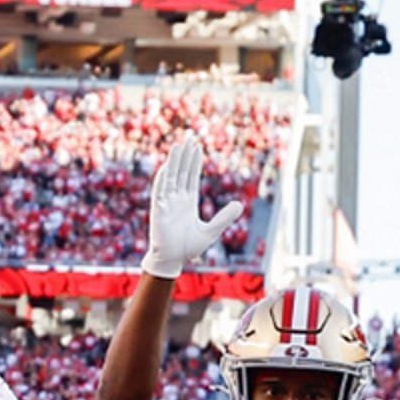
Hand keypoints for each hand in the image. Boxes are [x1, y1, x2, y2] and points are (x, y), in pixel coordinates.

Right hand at [141, 137, 244, 280]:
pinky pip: (160, 191)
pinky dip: (163, 178)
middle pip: (181, 173)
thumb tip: (240, 204)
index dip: (194, 162)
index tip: (197, 147)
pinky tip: (166, 166)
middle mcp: (176, 200)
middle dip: (184, 156)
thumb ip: (225, 217)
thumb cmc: (188, 249)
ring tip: (179, 146)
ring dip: (174, 162)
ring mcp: (166, 204)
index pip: (191, 177)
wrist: (172, 262)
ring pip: (171, 178)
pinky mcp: (158, 211)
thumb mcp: (211, 231)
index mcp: (188, 204)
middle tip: (189, 138)